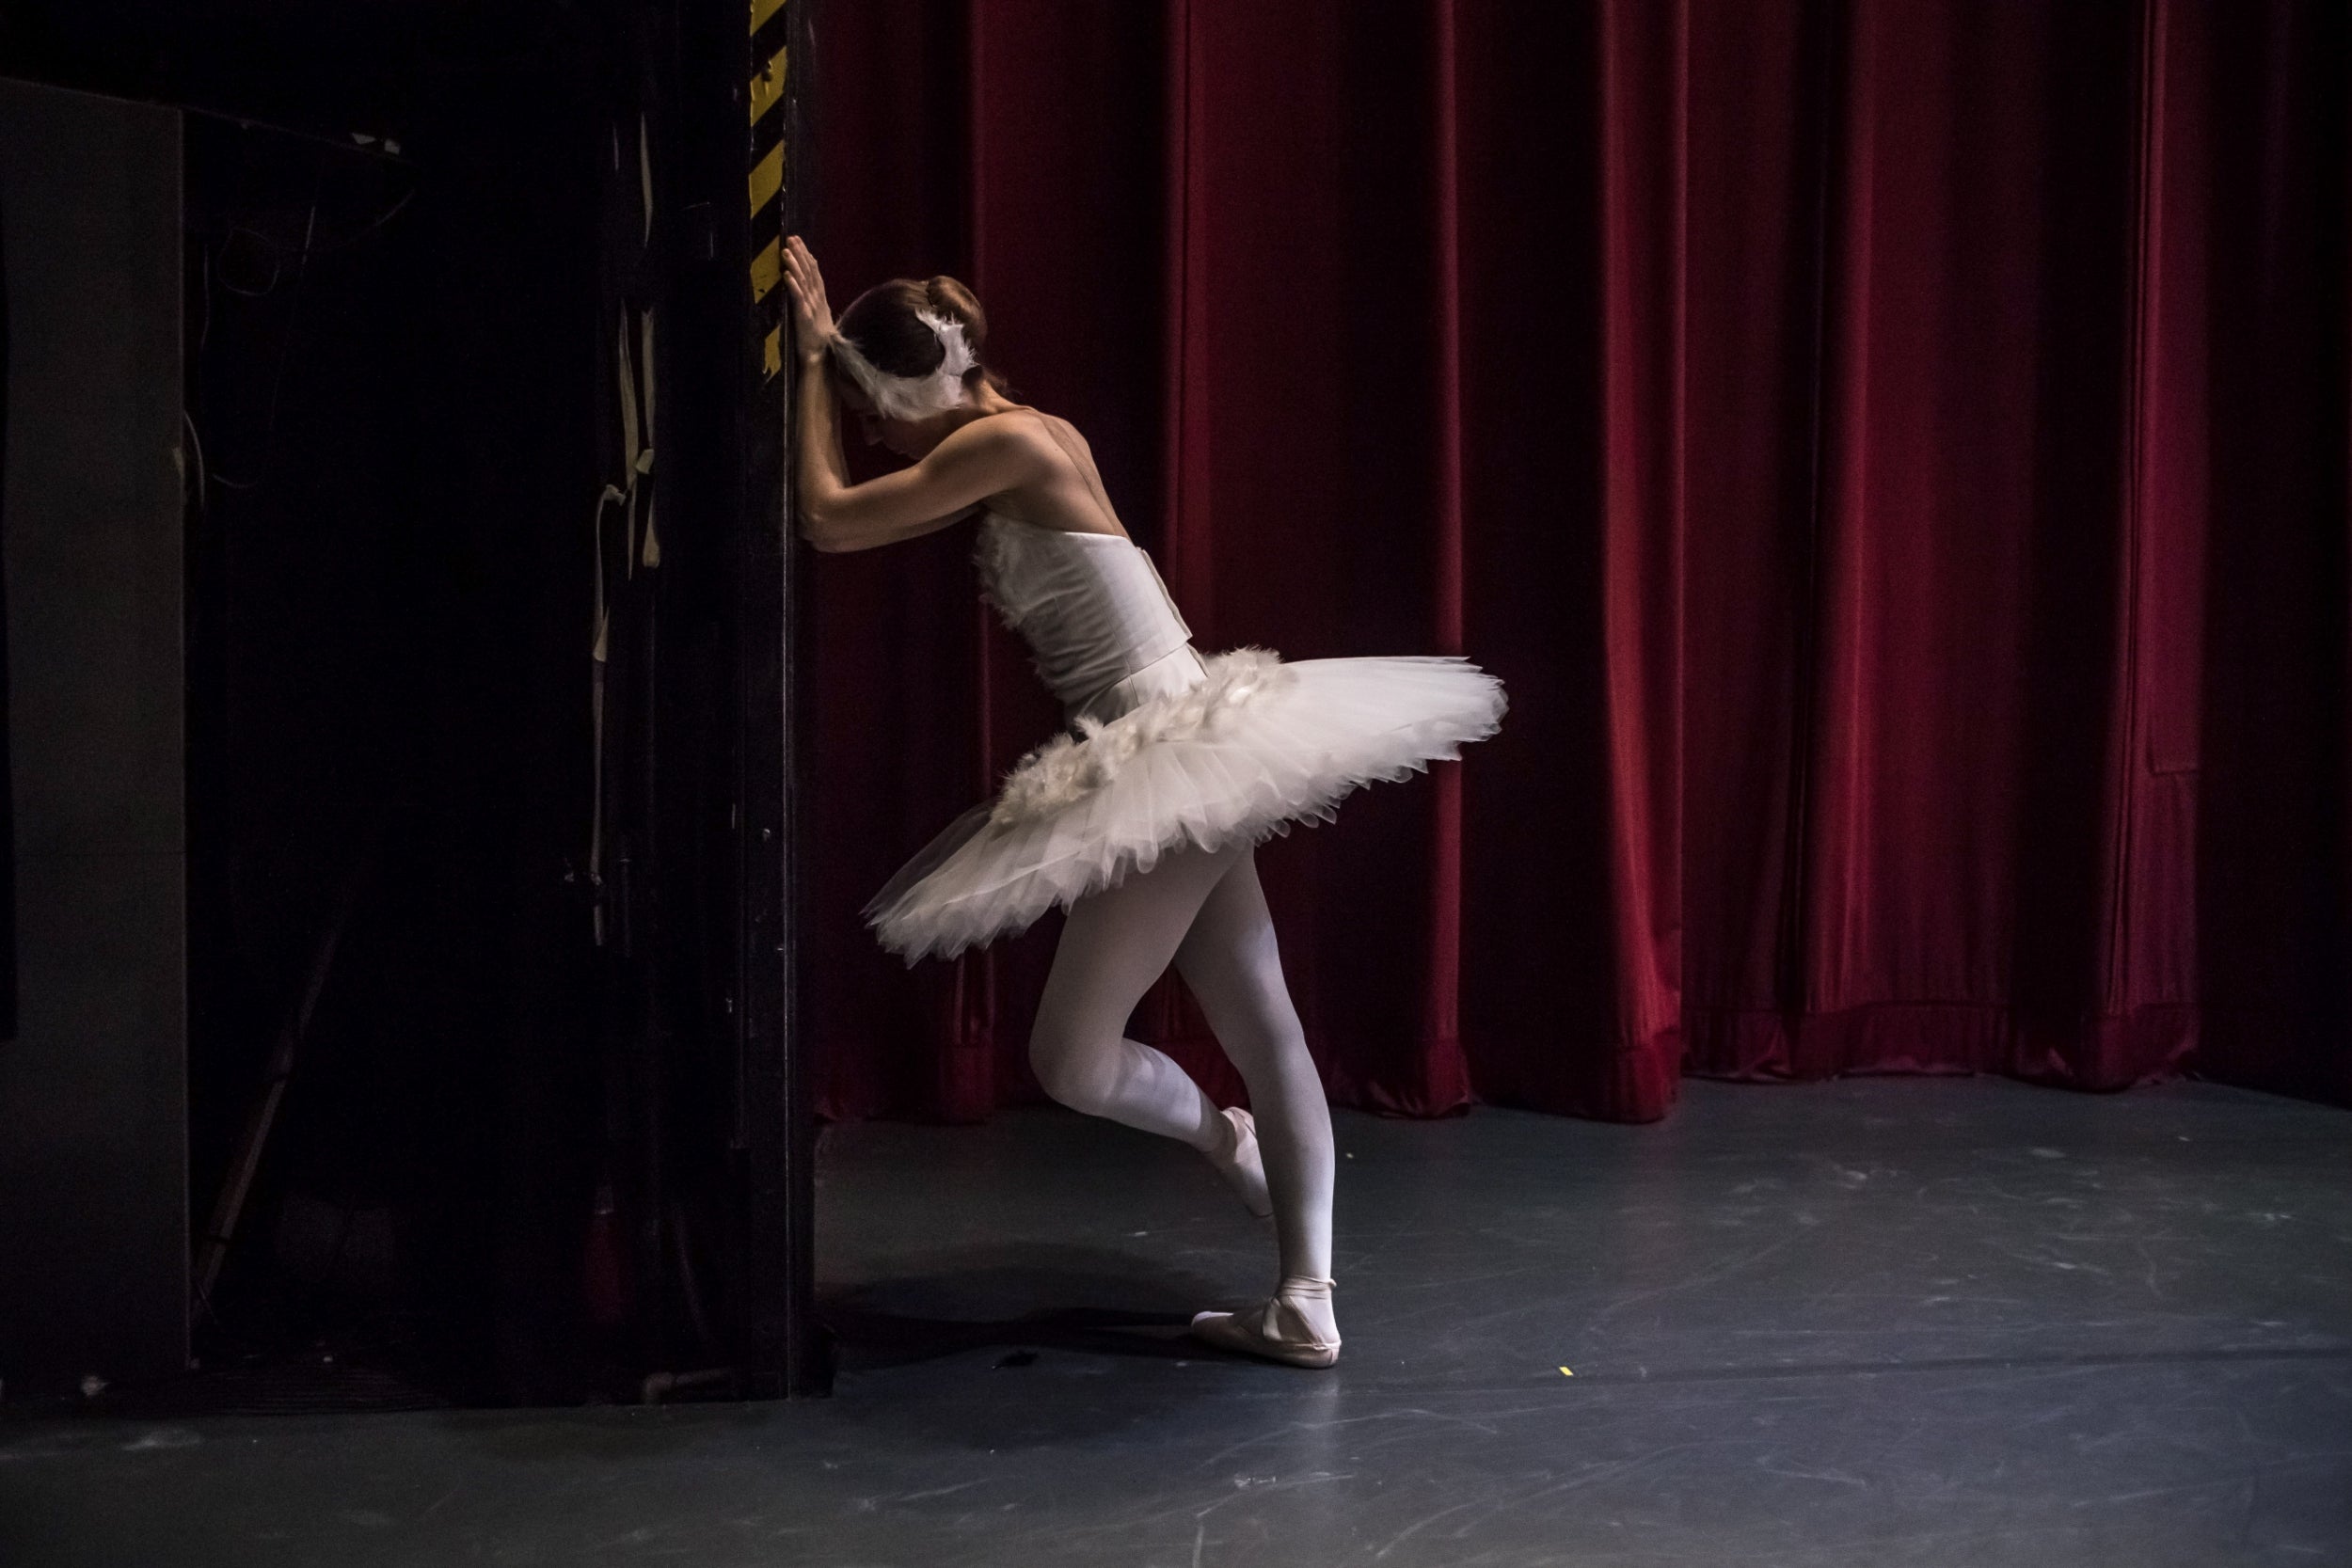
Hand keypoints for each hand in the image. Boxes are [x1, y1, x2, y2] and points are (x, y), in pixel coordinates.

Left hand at [781, 235, 836, 362]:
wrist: (821, 356)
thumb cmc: (819, 338)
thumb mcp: (820, 315)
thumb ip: (816, 300)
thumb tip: (811, 288)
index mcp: (821, 298)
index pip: (815, 272)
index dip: (807, 256)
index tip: (799, 242)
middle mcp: (817, 299)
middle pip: (809, 272)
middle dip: (800, 254)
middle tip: (792, 238)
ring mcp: (812, 307)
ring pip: (803, 281)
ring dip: (795, 265)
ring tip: (786, 251)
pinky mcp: (804, 316)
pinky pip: (798, 298)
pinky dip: (793, 285)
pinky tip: (787, 274)